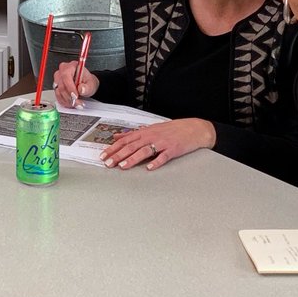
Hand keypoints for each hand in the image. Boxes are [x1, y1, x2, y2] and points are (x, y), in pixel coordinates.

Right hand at [52, 60, 97, 107]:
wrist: (86, 84)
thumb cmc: (87, 82)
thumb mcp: (91, 84)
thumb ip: (87, 87)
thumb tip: (81, 89)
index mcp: (71, 66)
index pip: (66, 76)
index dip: (70, 87)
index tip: (75, 96)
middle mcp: (62, 71)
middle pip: (61, 85)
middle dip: (69, 96)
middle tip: (77, 102)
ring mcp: (58, 79)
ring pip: (59, 92)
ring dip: (67, 100)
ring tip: (76, 103)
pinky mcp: (56, 86)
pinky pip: (57, 96)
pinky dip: (64, 101)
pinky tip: (71, 103)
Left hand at [101, 118, 216, 170]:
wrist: (194, 129)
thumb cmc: (173, 130)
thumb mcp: (151, 128)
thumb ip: (133, 133)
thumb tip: (117, 136)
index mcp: (146, 132)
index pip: (125, 140)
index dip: (113, 147)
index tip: (103, 155)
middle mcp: (152, 136)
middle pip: (132, 146)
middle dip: (118, 155)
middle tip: (108, 163)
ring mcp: (163, 143)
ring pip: (145, 150)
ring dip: (133, 159)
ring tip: (123, 166)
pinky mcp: (173, 149)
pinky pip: (164, 156)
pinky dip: (156, 162)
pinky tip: (149, 167)